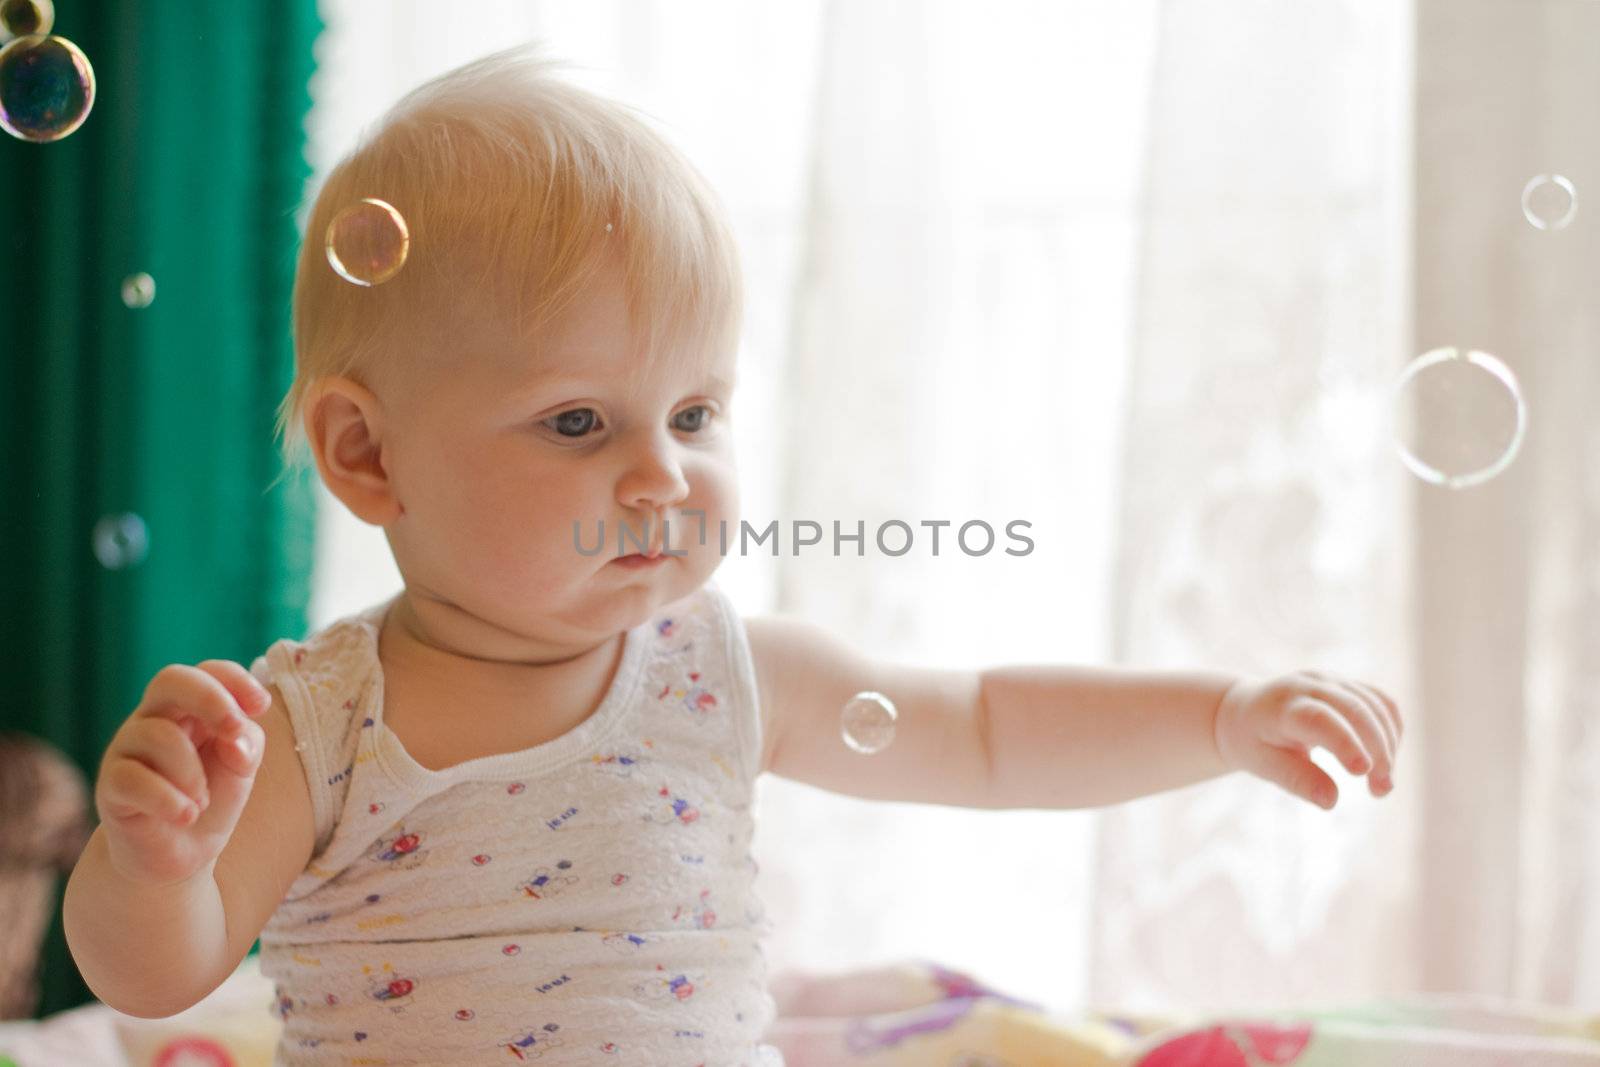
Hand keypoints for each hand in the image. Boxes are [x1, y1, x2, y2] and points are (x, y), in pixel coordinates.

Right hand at [94, 660, 271, 885]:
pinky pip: (134, 779)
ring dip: (193, 772)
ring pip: (159, 734)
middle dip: (210, 700)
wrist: (180, 855)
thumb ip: (246, 743)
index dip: (235, 679)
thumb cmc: (212, 797)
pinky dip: (169, 800)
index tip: (262, 706)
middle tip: (232, 732)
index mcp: (191, 708)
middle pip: (170, 680)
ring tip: (202, 800)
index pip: (208, 672)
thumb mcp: (241, 766)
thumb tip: (233, 740)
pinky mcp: (110, 785)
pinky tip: (186, 815)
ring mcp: (126, 749)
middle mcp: (154, 719)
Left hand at [1213, 669, 1402, 810]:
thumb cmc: (1253, 741)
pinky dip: (1391, 730)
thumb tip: (1330, 801)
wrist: (1245, 711)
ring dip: (1388, 745)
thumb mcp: (1263, 764)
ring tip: (1382, 786)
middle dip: (1377, 750)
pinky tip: (1386, 759)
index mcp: (1282, 706)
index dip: (1344, 741)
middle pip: (1355, 710)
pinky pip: (1381, 702)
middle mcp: (1308, 685)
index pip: (1318, 718)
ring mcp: (1330, 681)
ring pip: (1374, 706)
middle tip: (1382, 790)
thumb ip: (1296, 779)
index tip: (1363, 772)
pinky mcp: (1346, 685)